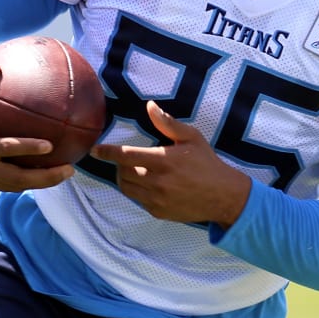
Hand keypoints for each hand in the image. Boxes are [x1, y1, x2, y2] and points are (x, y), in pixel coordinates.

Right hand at [0, 64, 72, 191]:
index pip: (7, 149)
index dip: (28, 149)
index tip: (50, 146)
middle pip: (19, 179)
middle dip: (46, 177)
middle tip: (70, 168)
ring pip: (17, 186)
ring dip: (43, 183)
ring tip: (66, 172)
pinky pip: (11, 185)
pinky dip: (30, 181)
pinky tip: (47, 172)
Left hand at [92, 101, 251, 226]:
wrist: (223, 196)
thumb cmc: (207, 163)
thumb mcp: (192, 138)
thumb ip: (168, 124)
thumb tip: (150, 106)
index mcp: (164, 160)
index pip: (126, 156)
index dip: (107, 153)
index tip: (95, 150)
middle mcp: (157, 182)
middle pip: (123, 173)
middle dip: (119, 165)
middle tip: (127, 158)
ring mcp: (157, 200)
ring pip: (127, 188)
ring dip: (125, 178)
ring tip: (134, 170)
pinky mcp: (158, 212)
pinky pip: (138, 200)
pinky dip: (137, 191)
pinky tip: (149, 184)